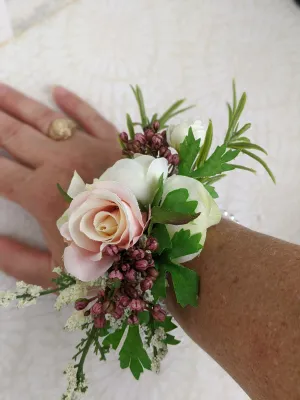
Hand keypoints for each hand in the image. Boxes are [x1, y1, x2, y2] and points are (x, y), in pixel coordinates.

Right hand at [0, 84, 120, 286]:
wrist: (165, 243)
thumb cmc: (110, 261)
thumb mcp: (57, 273)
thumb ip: (14, 260)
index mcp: (40, 195)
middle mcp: (60, 163)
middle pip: (13, 134)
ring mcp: (90, 148)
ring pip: (46, 118)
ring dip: (18, 101)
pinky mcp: (117, 143)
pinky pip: (92, 116)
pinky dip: (74, 103)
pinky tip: (57, 89)